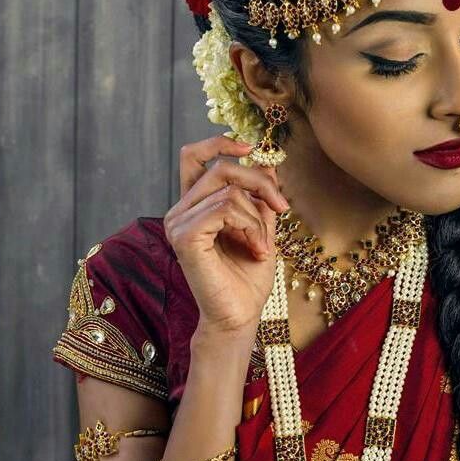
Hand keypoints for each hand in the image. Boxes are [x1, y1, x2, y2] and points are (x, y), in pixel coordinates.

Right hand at [163, 135, 288, 335]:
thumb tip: (267, 161)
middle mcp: (180, 212)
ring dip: (257, 218)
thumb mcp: (261, 228)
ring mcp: (178, 224)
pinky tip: (255, 249)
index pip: (194, 157)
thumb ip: (259, 197)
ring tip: (262, 246)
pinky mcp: (185, 236)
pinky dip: (249, 226)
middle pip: (219, 167)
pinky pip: (225, 207)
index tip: (252, 147)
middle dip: (259, 182)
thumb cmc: (246, 280)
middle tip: (281, 208)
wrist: (239, 317)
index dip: (220, 143)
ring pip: (228, 190)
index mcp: (193, 207)